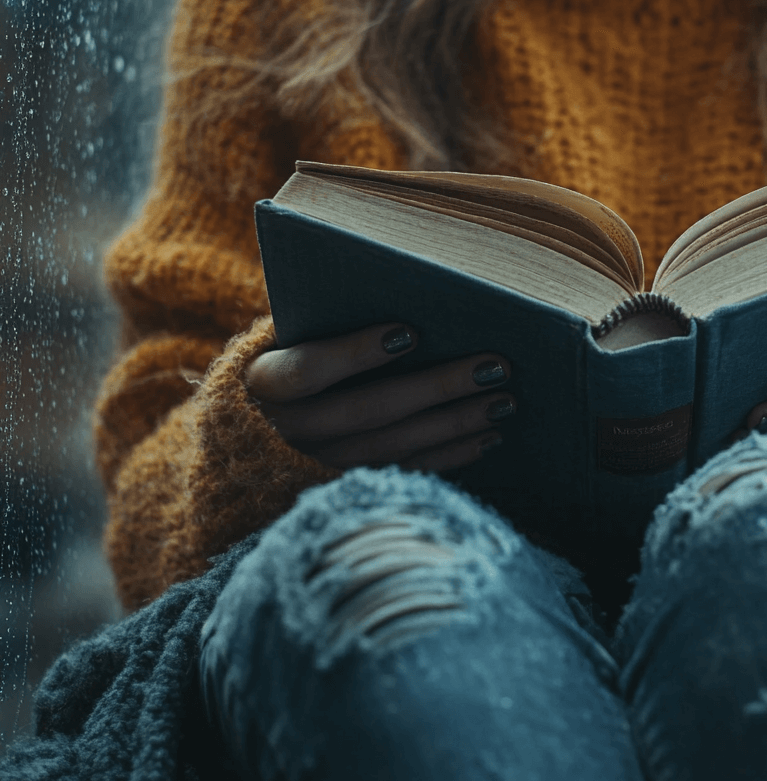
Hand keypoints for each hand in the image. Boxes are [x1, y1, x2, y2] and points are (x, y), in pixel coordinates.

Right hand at [245, 322, 512, 472]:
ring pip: (393, 447)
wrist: (248, 443)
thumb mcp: (281, 342)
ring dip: (454, 424)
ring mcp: (316, 469)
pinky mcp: (347, 490)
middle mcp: (287, 433)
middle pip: (368, 411)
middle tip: (493, 365)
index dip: (357, 353)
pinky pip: (404, 473)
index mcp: (262, 385)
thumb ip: (322, 321)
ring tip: (503, 400)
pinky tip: (486, 436)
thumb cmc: (281, 368)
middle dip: (436, 388)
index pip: (309, 370)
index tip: (410, 333)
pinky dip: (449, 457)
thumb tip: (400, 290)